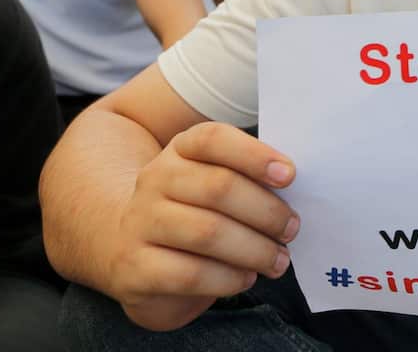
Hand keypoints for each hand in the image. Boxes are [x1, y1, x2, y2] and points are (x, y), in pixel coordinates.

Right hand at [107, 123, 298, 330]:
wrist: (125, 246)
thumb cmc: (193, 211)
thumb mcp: (213, 182)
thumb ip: (247, 178)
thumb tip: (291, 188)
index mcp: (180, 150)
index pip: (213, 139)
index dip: (254, 155)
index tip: (289, 175)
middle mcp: (154, 180)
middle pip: (219, 187)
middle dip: (266, 212)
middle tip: (291, 229)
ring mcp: (139, 222)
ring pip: (207, 232)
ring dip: (254, 249)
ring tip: (278, 259)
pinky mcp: (134, 267)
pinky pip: (190, 274)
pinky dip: (228, 278)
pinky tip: (246, 278)